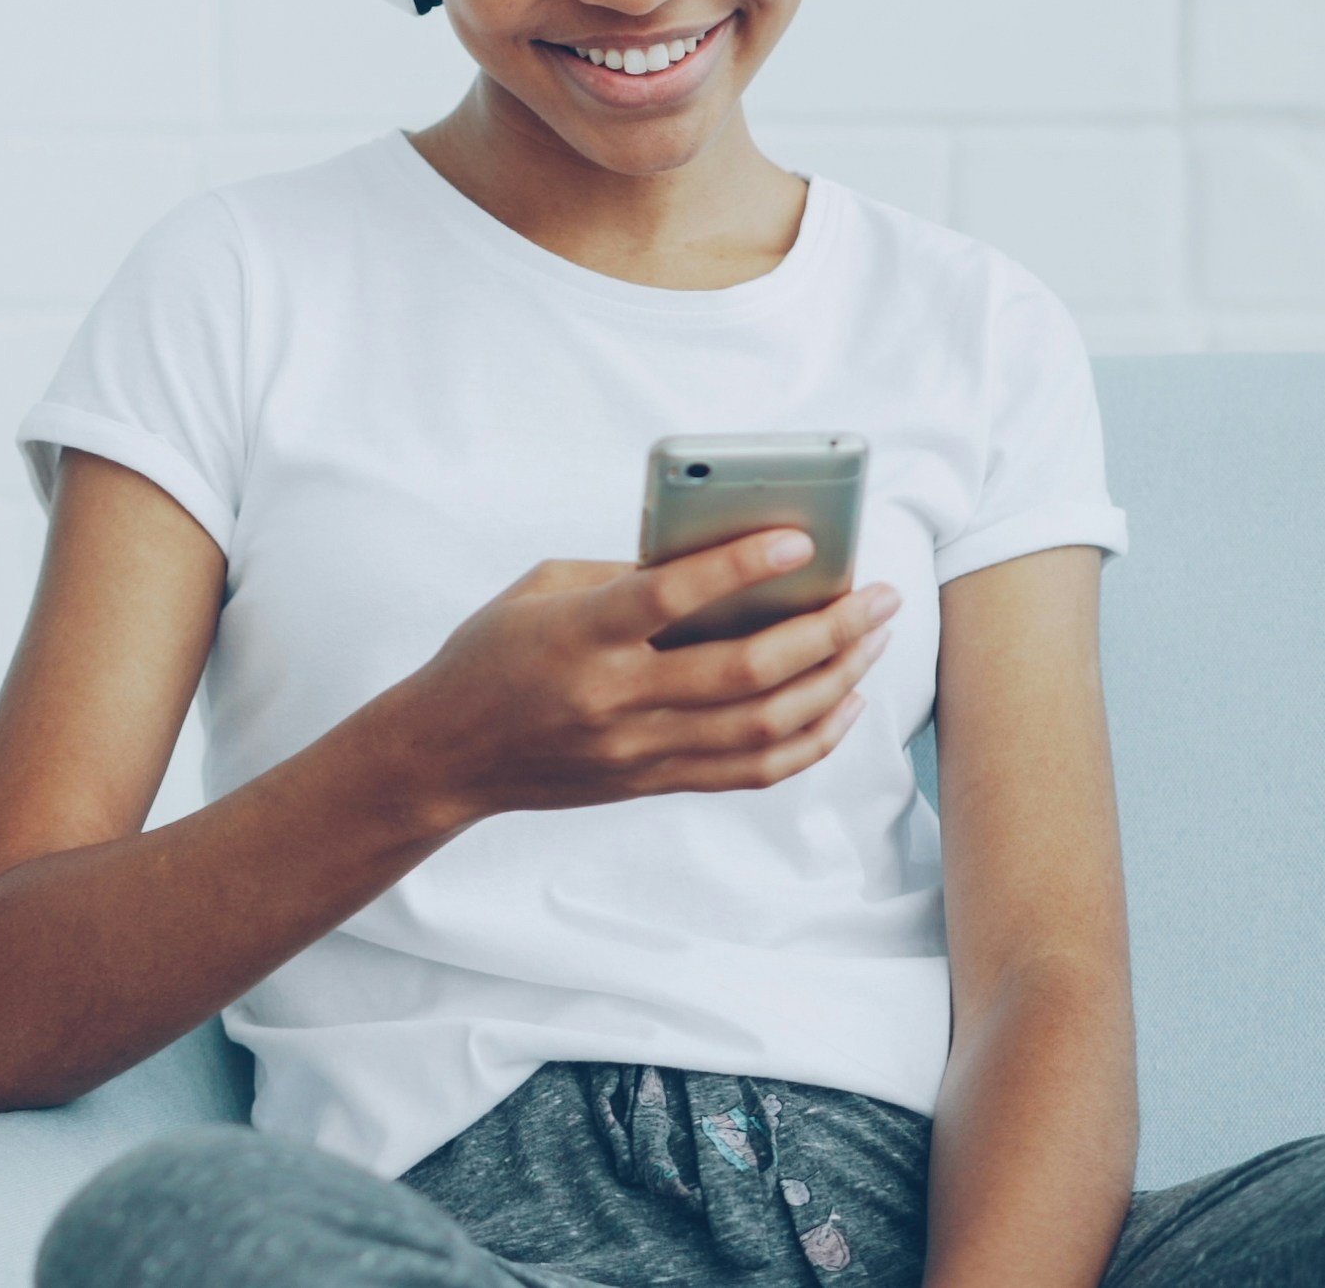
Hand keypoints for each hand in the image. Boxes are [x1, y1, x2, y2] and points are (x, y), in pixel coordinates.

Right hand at [374, 529, 899, 826]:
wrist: (447, 753)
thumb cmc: (493, 652)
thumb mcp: (543, 588)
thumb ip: (628, 575)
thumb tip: (726, 562)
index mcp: (579, 635)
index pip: (669, 598)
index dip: (739, 568)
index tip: (801, 541)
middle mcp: (615, 698)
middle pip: (744, 673)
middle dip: (827, 632)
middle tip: (876, 596)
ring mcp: (639, 750)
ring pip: (763, 726)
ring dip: (834, 681)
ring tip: (873, 641)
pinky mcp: (654, 782)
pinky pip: (752, 770)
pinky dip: (811, 740)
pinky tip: (842, 703)